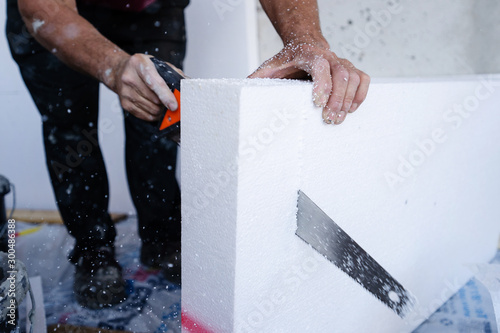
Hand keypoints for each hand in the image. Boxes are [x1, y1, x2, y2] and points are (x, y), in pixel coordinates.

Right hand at [111, 54, 182, 120]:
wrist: (119, 71)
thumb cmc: (142, 68)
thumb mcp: (156, 64)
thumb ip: (173, 73)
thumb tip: (188, 84)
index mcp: (139, 64)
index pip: (154, 83)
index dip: (166, 96)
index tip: (174, 106)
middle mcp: (129, 77)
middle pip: (154, 99)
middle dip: (165, 103)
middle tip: (170, 102)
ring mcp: (125, 92)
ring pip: (150, 109)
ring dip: (160, 110)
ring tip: (162, 104)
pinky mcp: (124, 103)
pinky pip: (144, 115)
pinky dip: (153, 115)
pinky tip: (154, 108)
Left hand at [249, 41, 369, 124]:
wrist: (304, 46)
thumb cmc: (287, 61)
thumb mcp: (270, 68)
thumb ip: (258, 80)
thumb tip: (243, 94)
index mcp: (308, 54)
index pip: (320, 66)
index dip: (321, 84)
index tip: (316, 103)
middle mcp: (329, 56)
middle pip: (341, 75)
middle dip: (336, 100)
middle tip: (328, 120)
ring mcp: (342, 62)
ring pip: (353, 78)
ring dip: (348, 101)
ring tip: (338, 119)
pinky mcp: (351, 69)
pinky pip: (363, 79)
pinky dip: (361, 95)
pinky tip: (351, 110)